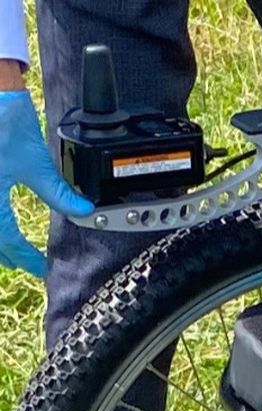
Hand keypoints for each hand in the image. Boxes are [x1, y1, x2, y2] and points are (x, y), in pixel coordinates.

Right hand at [0, 87, 93, 277]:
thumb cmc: (7, 121)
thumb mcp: (37, 164)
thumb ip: (58, 193)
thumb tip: (84, 211)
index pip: (7, 239)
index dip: (25, 257)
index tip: (40, 266)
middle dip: (5, 253)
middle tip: (25, 262)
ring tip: (10, 249)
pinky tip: (1, 223)